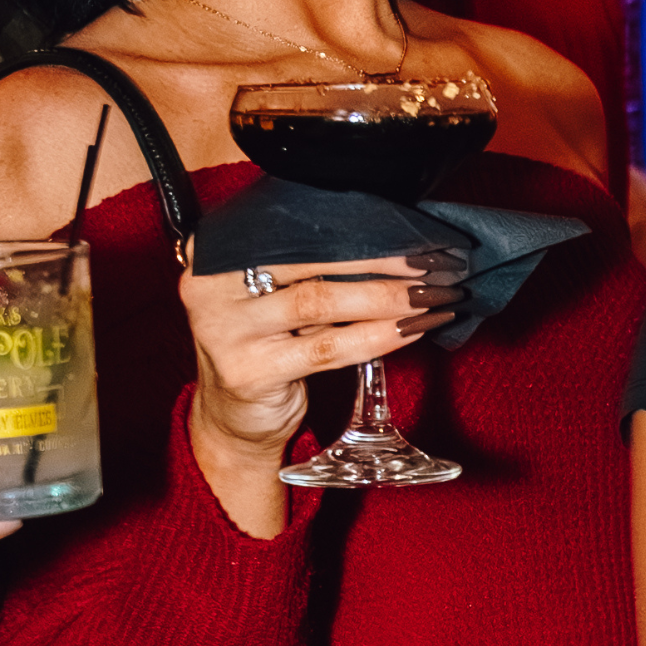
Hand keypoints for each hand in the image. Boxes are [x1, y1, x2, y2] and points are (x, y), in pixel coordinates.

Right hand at [181, 250, 463, 465]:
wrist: (234, 417)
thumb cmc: (269, 342)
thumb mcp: (281, 294)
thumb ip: (319, 266)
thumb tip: (401, 244)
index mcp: (218, 248)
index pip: (300, 228)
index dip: (362, 229)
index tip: (415, 234)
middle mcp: (210, 283)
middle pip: (311, 260)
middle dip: (382, 262)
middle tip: (435, 265)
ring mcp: (224, 329)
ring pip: (321, 302)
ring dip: (387, 299)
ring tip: (432, 297)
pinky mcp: (247, 372)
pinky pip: (327, 348)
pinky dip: (376, 337)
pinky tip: (411, 330)